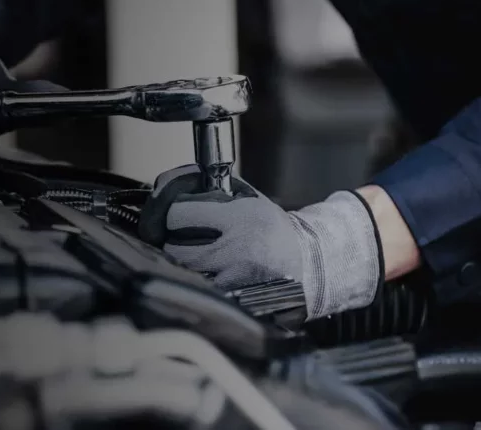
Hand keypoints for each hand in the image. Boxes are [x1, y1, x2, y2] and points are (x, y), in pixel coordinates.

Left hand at [139, 165, 383, 319]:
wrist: (308, 263)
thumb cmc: (273, 229)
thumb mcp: (251, 201)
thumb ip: (219, 191)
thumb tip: (182, 181)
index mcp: (239, 218)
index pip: (181, 215)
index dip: (172, 215)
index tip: (175, 217)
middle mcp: (236, 248)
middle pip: (177, 249)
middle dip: (172, 243)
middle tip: (176, 240)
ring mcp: (236, 277)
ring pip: (187, 273)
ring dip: (182, 266)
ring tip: (191, 258)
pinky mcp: (237, 299)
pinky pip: (203, 291)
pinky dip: (198, 284)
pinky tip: (203, 276)